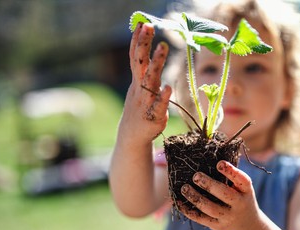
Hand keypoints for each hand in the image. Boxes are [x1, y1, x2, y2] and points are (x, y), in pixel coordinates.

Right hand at [119, 22, 171, 143]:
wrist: (132, 136)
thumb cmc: (139, 108)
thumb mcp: (139, 87)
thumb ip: (144, 71)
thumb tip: (145, 50)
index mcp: (137, 82)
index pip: (136, 58)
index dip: (138, 41)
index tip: (142, 23)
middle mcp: (140, 89)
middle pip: (140, 64)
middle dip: (144, 45)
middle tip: (148, 27)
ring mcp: (145, 102)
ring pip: (150, 81)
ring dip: (155, 64)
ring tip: (162, 47)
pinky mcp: (154, 116)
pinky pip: (158, 106)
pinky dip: (162, 97)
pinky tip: (167, 88)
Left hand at [179, 160, 259, 229]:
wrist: (249, 228)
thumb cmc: (241, 200)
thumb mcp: (242, 189)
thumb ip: (230, 177)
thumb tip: (207, 158)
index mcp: (246, 191)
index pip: (242, 180)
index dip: (231, 172)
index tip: (219, 163)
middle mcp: (239, 204)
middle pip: (225, 195)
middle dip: (209, 185)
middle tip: (196, 176)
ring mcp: (228, 217)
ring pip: (210, 208)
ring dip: (196, 198)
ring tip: (184, 188)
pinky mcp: (218, 226)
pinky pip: (201, 219)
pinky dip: (189, 211)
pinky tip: (179, 202)